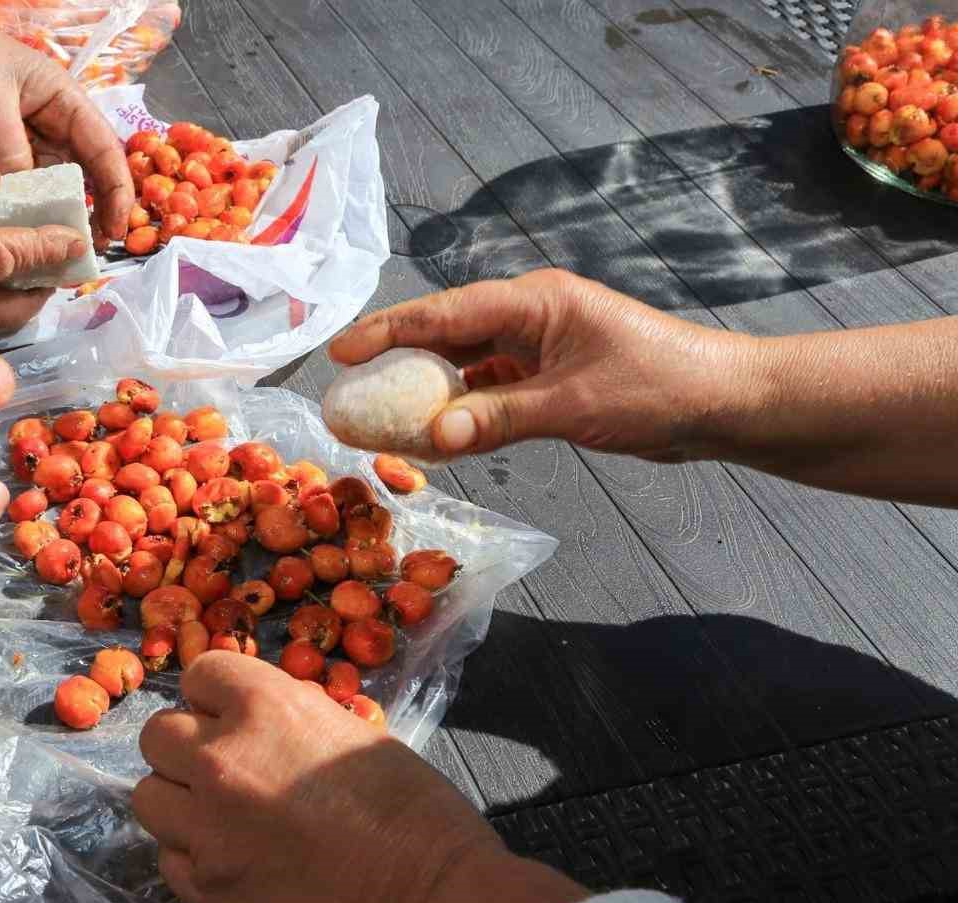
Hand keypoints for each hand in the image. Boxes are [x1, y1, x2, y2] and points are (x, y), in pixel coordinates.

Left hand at [0, 14, 134, 244]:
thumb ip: (10, 152)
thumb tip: (26, 202)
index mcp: (63, 102)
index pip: (103, 150)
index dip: (115, 192)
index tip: (114, 231)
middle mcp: (47, 126)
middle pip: (73, 178)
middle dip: (69, 210)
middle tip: (71, 247)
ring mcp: (18, 143)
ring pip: (32, 189)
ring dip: (16, 200)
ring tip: (4, 212)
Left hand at [135, 654, 499, 902]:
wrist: (423, 899)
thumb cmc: (412, 810)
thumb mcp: (351, 731)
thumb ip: (290, 721)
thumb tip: (260, 725)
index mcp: (263, 706)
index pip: (200, 674)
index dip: (216, 698)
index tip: (232, 719)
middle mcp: (219, 758)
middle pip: (157, 736)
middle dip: (185, 750)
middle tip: (223, 773)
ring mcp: (205, 827)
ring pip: (149, 797)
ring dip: (179, 803)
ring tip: (221, 820)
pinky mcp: (205, 887)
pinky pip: (168, 858)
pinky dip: (192, 857)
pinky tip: (232, 863)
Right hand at [328, 269, 751, 462]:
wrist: (724, 404)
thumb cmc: (659, 389)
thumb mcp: (572, 405)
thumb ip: (498, 419)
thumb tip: (431, 437)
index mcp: (535, 302)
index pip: (446, 313)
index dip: (389, 331)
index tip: (341, 352)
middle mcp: (532, 317)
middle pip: (447, 333)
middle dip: (397, 359)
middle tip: (347, 386)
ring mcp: (541, 348)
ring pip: (466, 365)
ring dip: (428, 390)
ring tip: (380, 414)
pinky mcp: (551, 379)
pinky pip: (490, 391)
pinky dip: (462, 411)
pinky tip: (434, 434)